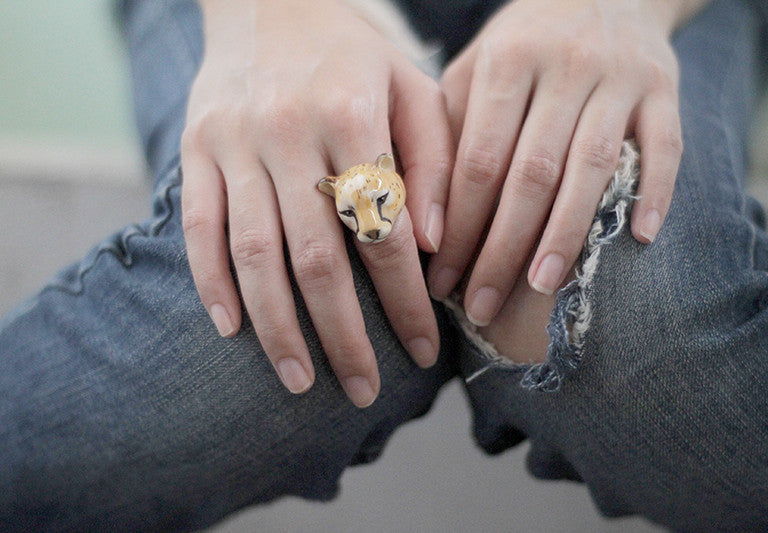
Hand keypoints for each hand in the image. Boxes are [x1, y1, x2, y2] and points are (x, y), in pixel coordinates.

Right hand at [181, 0, 451, 406]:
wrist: (270, 0)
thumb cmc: (355, 55)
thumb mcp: (414, 89)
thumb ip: (435, 164)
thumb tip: (435, 249)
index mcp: (352, 114)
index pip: (384, 231)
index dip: (406, 300)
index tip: (423, 350)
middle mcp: (287, 132)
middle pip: (317, 257)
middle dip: (343, 334)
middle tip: (362, 391)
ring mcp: (232, 143)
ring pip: (254, 254)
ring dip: (278, 327)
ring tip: (301, 380)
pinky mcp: (194, 150)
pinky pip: (198, 227)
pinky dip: (210, 283)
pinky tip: (232, 330)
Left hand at [428, 0, 697, 326]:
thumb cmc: (525, 43)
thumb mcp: (477, 67)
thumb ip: (454, 128)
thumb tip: (429, 216)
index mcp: (507, 61)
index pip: (478, 160)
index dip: (459, 227)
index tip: (441, 280)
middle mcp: (563, 67)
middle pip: (531, 173)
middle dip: (503, 247)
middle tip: (482, 304)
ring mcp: (619, 77)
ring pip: (593, 166)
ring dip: (567, 232)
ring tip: (542, 286)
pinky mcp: (665, 87)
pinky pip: (666, 146)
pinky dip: (655, 193)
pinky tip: (639, 239)